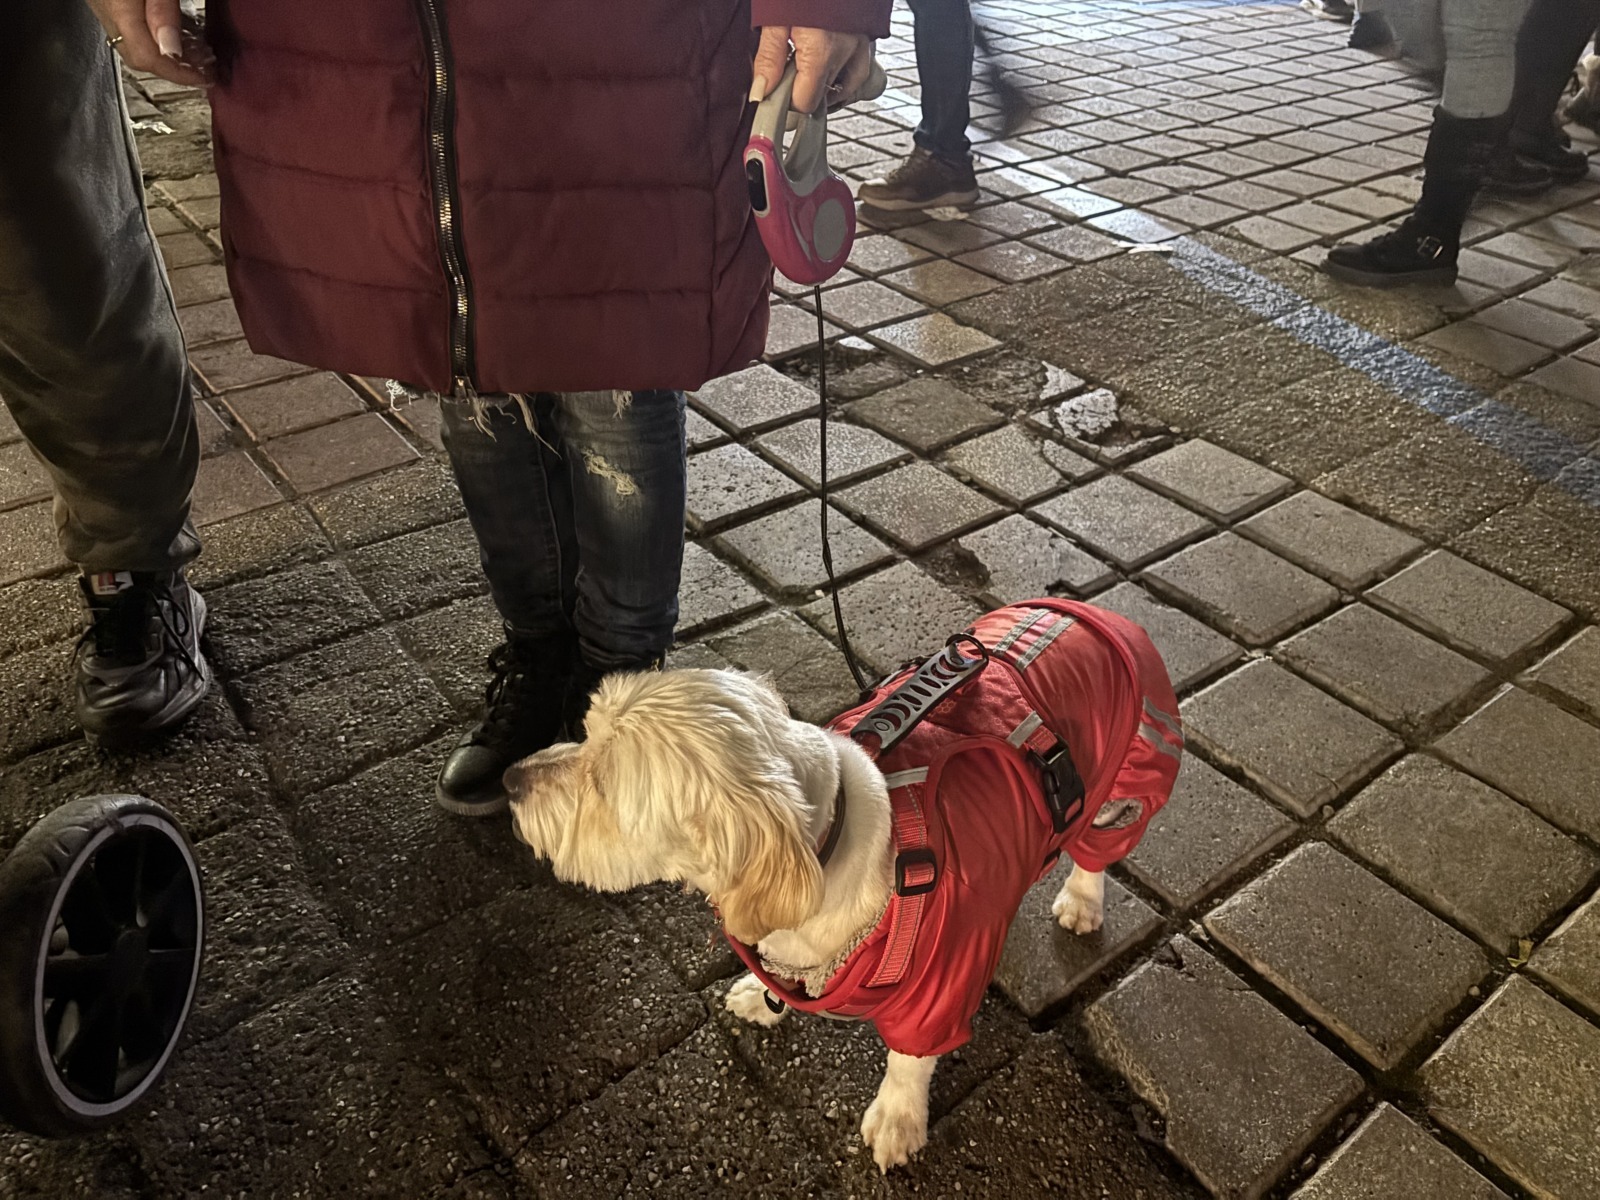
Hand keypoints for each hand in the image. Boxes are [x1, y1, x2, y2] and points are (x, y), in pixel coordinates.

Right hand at [85, 0, 213, 87]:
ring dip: (165, 55)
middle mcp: (105, 11)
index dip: (177, 74)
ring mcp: (102, 5)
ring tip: (197, 55)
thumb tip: (171, 52)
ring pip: (132, 43)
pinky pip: (130, 27)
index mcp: (117, 7)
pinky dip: (155, 37)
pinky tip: (177, 34)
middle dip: (173, 69)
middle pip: (137, 55)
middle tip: (205, 69)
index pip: (145, 57)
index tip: (205, 78)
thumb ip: (162, 11)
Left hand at [752, 26, 872, 113]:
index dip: (786, 103)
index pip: (805, 102)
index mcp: (821, 51)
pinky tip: (831, 68)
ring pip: (846, 88)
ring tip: (808, 71)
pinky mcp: (869, 40)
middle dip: (803, 90)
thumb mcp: (775, 19)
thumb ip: (768, 59)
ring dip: (827, 87)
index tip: (775, 93)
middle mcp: (847, 53)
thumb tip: (761, 92)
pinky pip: (860, 72)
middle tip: (788, 69)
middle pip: (823, 97)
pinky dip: (846, 76)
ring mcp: (862, 47)